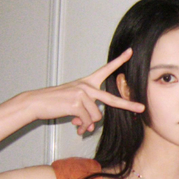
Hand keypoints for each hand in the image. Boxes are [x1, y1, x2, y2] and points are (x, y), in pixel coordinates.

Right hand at [28, 49, 144, 134]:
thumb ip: (87, 111)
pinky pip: (87, 121)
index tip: (130, 51)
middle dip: (128, 105)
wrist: (37, 103)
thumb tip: (91, 127)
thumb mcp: (74, 102)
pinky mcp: (77, 104)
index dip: (119, 60)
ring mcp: (82, 94)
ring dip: (88, 123)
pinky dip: (82, 126)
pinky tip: (74, 124)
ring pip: (96, 117)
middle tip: (142, 108)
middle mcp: (87, 86)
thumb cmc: (56, 102)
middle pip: (112, 99)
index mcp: (87, 82)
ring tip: (77, 122)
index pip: (106, 69)